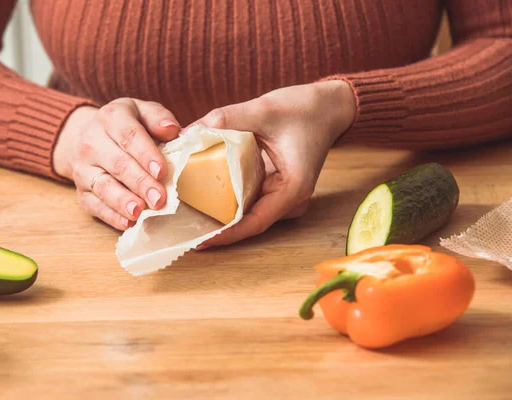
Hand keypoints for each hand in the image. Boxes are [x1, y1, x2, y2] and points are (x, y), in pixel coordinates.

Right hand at [53, 98, 180, 229]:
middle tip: (159, 199)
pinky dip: (111, 216)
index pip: (129, 136)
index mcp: (111, 117)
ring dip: (123, 201)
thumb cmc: (128, 126)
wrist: (91, 136)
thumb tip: (173, 130)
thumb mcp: (143, 112)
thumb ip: (159, 118)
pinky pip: (94, 205)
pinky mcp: (81, 191)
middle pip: (118, 164)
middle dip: (140, 183)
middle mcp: (91, 141)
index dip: (146, 154)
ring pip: (103, 186)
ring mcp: (83, 168)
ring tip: (140, 211)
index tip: (162, 171)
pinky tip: (128, 223)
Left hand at [193, 80, 355, 247]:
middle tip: (183, 229)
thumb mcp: (263, 109)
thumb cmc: (304, 108)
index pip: (255, 222)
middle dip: (216, 228)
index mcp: (293, 188)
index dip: (225, 235)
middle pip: (249, 222)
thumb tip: (186, 133)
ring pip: (248, 214)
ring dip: (220, 216)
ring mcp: (284, 197)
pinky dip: (228, 201)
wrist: (328, 107)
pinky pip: (250, 200)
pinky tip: (204, 197)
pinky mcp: (276, 189)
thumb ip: (226, 119)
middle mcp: (290, 200)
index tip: (199, 242)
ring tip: (188, 218)